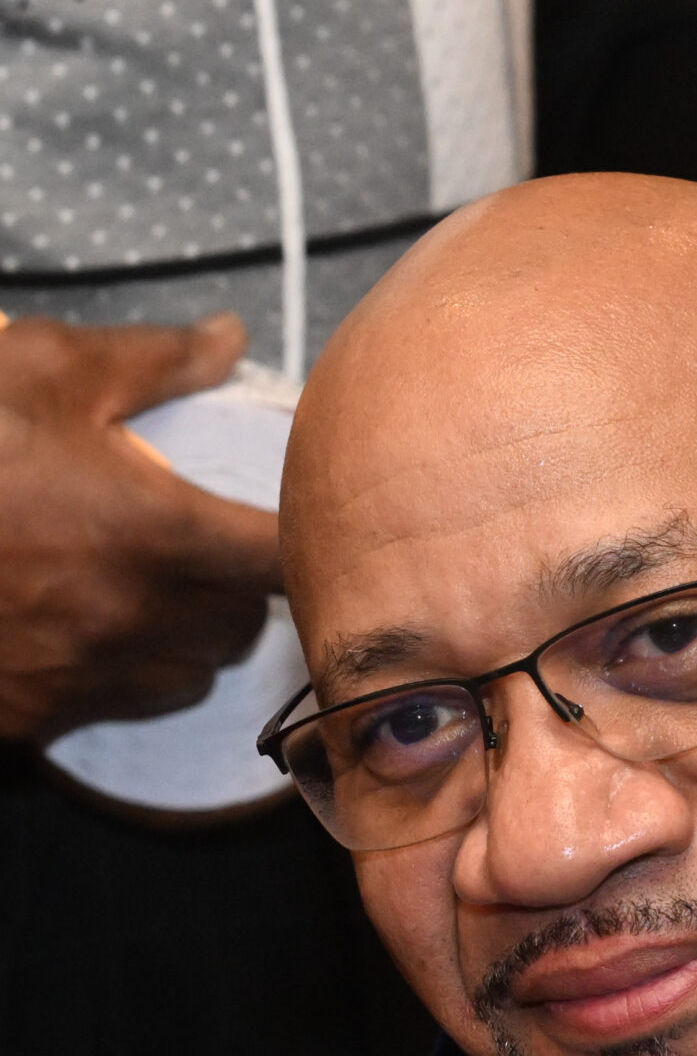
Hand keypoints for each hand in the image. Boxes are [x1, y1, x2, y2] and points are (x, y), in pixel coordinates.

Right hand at [0, 311, 279, 742]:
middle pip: (246, 625)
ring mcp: (84, 675)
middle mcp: (134, 618)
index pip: (283, 559)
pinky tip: (89, 627)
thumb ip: (153, 360)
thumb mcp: (43, 369)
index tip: (292, 519)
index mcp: (155, 534)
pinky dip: (126, 673)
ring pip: (193, 675)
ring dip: (192, 638)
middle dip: (241, 587)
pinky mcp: (36, 714)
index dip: (301, 540)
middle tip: (208, 544)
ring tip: (155, 589)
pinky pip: (121, 704)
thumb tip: (231, 340)